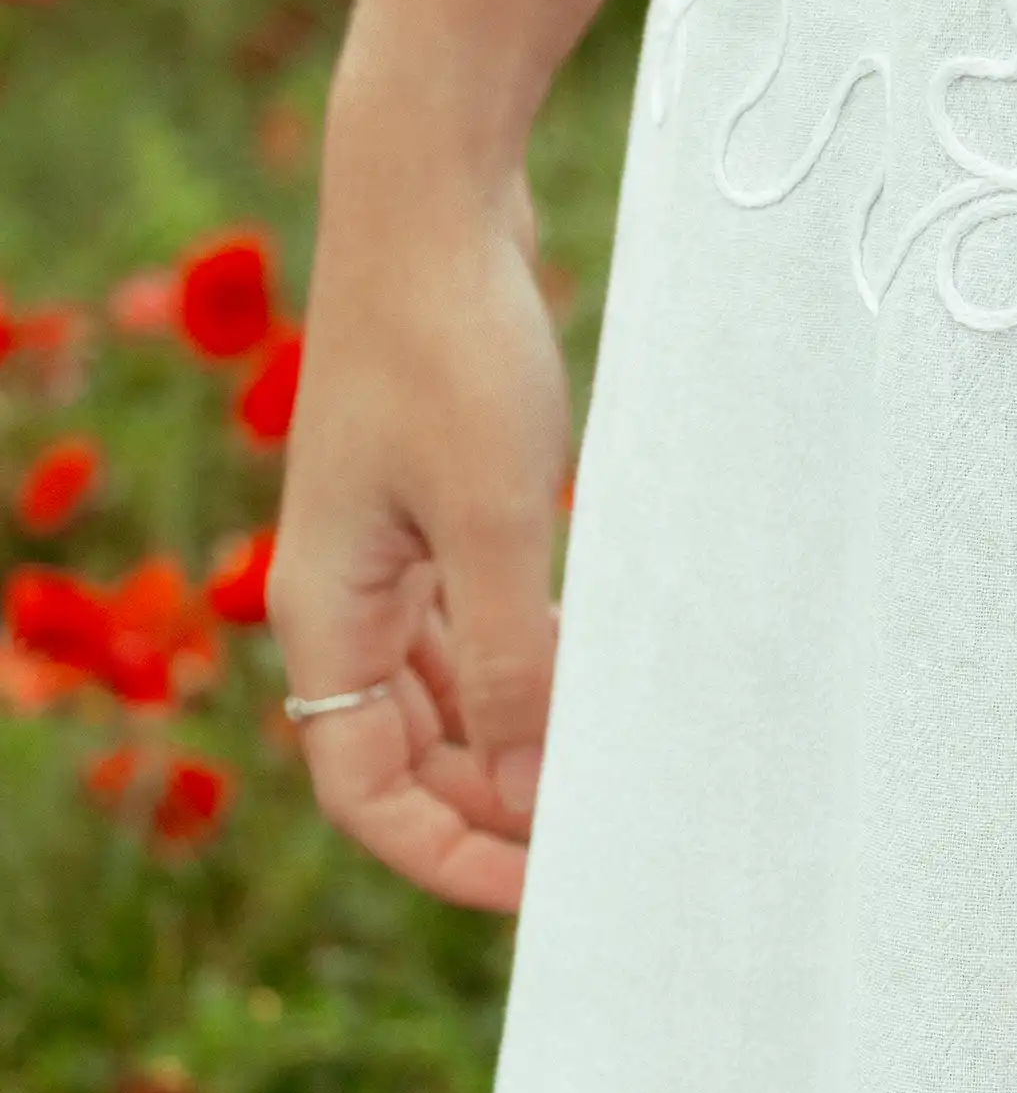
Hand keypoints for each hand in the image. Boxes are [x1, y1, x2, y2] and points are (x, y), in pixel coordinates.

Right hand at [267, 147, 570, 913]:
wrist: (435, 199)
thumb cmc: (450, 347)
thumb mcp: (492, 520)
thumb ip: (509, 665)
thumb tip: (528, 795)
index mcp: (327, 613)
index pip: (365, 792)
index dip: (449, 856)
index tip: (549, 893)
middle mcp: (346, 597)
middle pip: (408, 755)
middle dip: (494, 810)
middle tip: (604, 842)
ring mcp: (392, 554)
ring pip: (448, 697)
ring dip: (517, 744)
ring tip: (614, 775)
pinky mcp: (440, 508)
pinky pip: (477, 628)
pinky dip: (530, 669)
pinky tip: (598, 681)